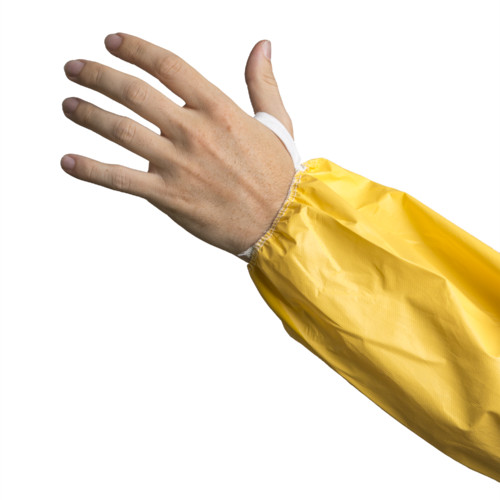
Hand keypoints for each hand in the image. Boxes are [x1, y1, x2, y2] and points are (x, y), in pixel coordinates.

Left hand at [61, 33, 294, 256]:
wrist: (280, 221)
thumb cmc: (278, 174)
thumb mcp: (276, 122)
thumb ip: (263, 82)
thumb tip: (263, 46)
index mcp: (219, 109)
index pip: (168, 66)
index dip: (135, 48)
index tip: (112, 42)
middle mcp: (194, 132)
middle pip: (134, 92)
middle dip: (97, 75)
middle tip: (73, 69)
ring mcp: (179, 165)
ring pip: (121, 131)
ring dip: (88, 114)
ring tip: (68, 104)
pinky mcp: (169, 197)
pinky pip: (121, 180)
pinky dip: (91, 170)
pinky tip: (67, 161)